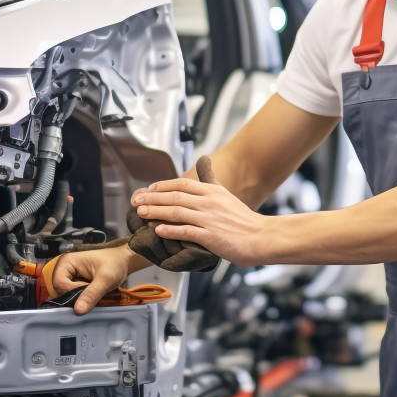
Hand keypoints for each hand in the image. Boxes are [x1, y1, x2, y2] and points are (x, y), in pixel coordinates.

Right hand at [50, 245, 149, 314]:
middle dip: (76, 295)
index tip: (89, 289)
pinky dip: (82, 297)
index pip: (59, 284)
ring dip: (80, 297)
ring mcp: (69, 276)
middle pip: (61, 290)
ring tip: (94, 292)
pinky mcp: (74, 282)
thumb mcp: (106, 279)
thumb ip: (92, 294)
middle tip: (93, 292)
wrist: (125, 261)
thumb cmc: (115, 264)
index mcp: (67, 262)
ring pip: (66, 294)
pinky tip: (92, 294)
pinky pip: (72, 295)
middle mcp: (64, 268)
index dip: (72, 291)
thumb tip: (78, 310)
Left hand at [131, 155, 267, 267]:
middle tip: (136, 201)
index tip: (148, 189)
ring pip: (176, 212)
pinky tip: (158, 231)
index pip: (182, 183)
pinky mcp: (210, 236)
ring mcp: (209, 219)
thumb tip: (203, 159)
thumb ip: (211, 178)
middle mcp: (209, 202)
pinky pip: (185, 231)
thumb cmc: (243, 219)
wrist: (260, 237)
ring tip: (141, 214)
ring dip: (156, 212)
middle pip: (175, 196)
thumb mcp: (226, 194)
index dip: (162, 185)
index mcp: (212, 191)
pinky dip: (170, 230)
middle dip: (152, 198)